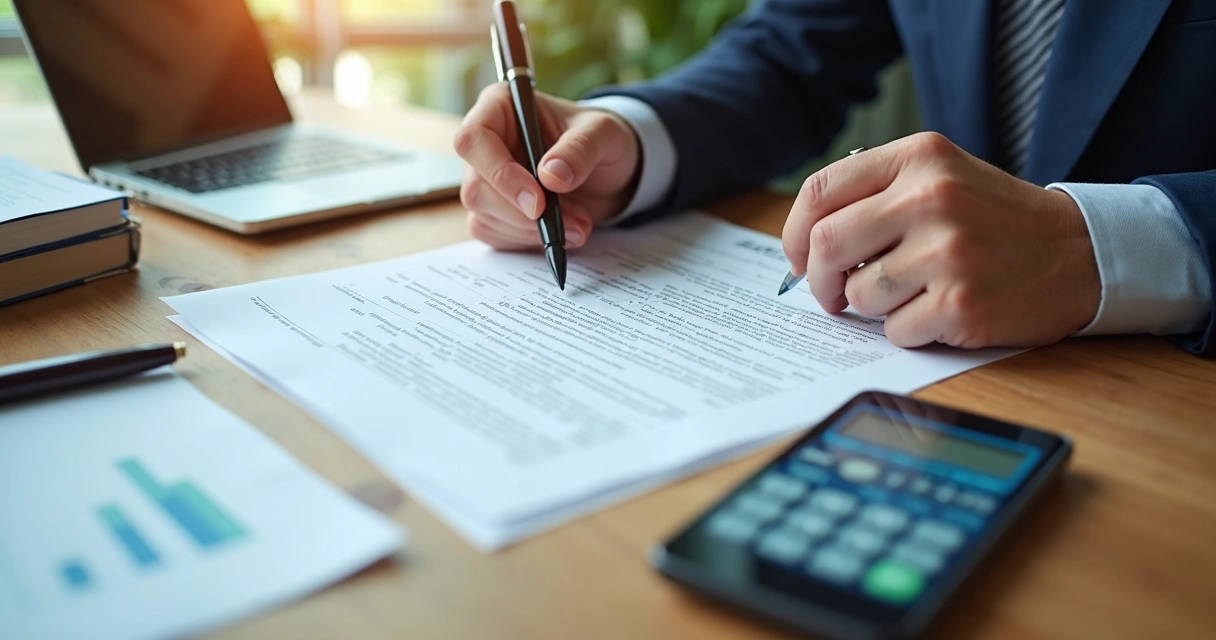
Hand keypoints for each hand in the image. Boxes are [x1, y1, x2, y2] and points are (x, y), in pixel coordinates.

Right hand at [453, 83, 640, 250]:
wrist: (607, 173)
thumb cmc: (599, 140)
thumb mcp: (604, 134)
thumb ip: (581, 149)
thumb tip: (551, 175)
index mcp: (500, 107)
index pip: (474, 138)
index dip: (499, 173)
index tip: (537, 201)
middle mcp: (485, 144)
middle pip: (476, 187)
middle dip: (523, 214)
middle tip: (573, 221)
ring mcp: (484, 180)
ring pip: (485, 216)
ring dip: (533, 231)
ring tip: (579, 224)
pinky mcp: (492, 211)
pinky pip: (495, 234)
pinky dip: (530, 240)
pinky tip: (561, 231)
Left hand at [781, 132, 1100, 348]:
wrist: (1080, 251)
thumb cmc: (995, 219)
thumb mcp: (941, 177)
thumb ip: (876, 194)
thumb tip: (803, 243)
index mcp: (920, 158)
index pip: (820, 191)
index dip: (794, 232)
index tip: (797, 257)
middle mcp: (932, 198)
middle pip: (826, 243)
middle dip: (818, 279)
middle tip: (832, 293)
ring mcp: (947, 252)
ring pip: (858, 293)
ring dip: (871, 307)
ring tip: (910, 295)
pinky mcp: (961, 303)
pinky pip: (894, 330)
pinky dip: (906, 330)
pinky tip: (939, 311)